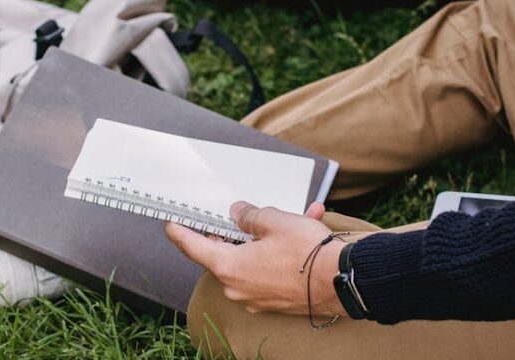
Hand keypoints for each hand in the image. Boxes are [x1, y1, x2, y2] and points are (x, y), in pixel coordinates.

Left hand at [165, 201, 346, 316]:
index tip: (170, 224)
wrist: (344, 281)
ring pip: (252, 258)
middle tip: (236, 214)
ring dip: (265, 237)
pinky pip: (271, 269)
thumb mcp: (273, 220)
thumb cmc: (307, 252)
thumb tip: (237, 214)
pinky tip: (304, 227)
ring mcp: (256, 297)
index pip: (193, 247)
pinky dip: (281, 251)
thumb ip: (249, 216)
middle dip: (233, 231)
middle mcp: (238, 286)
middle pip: (224, 253)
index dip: (179, 232)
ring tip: (291, 215)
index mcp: (229, 267)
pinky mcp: (275, 300)